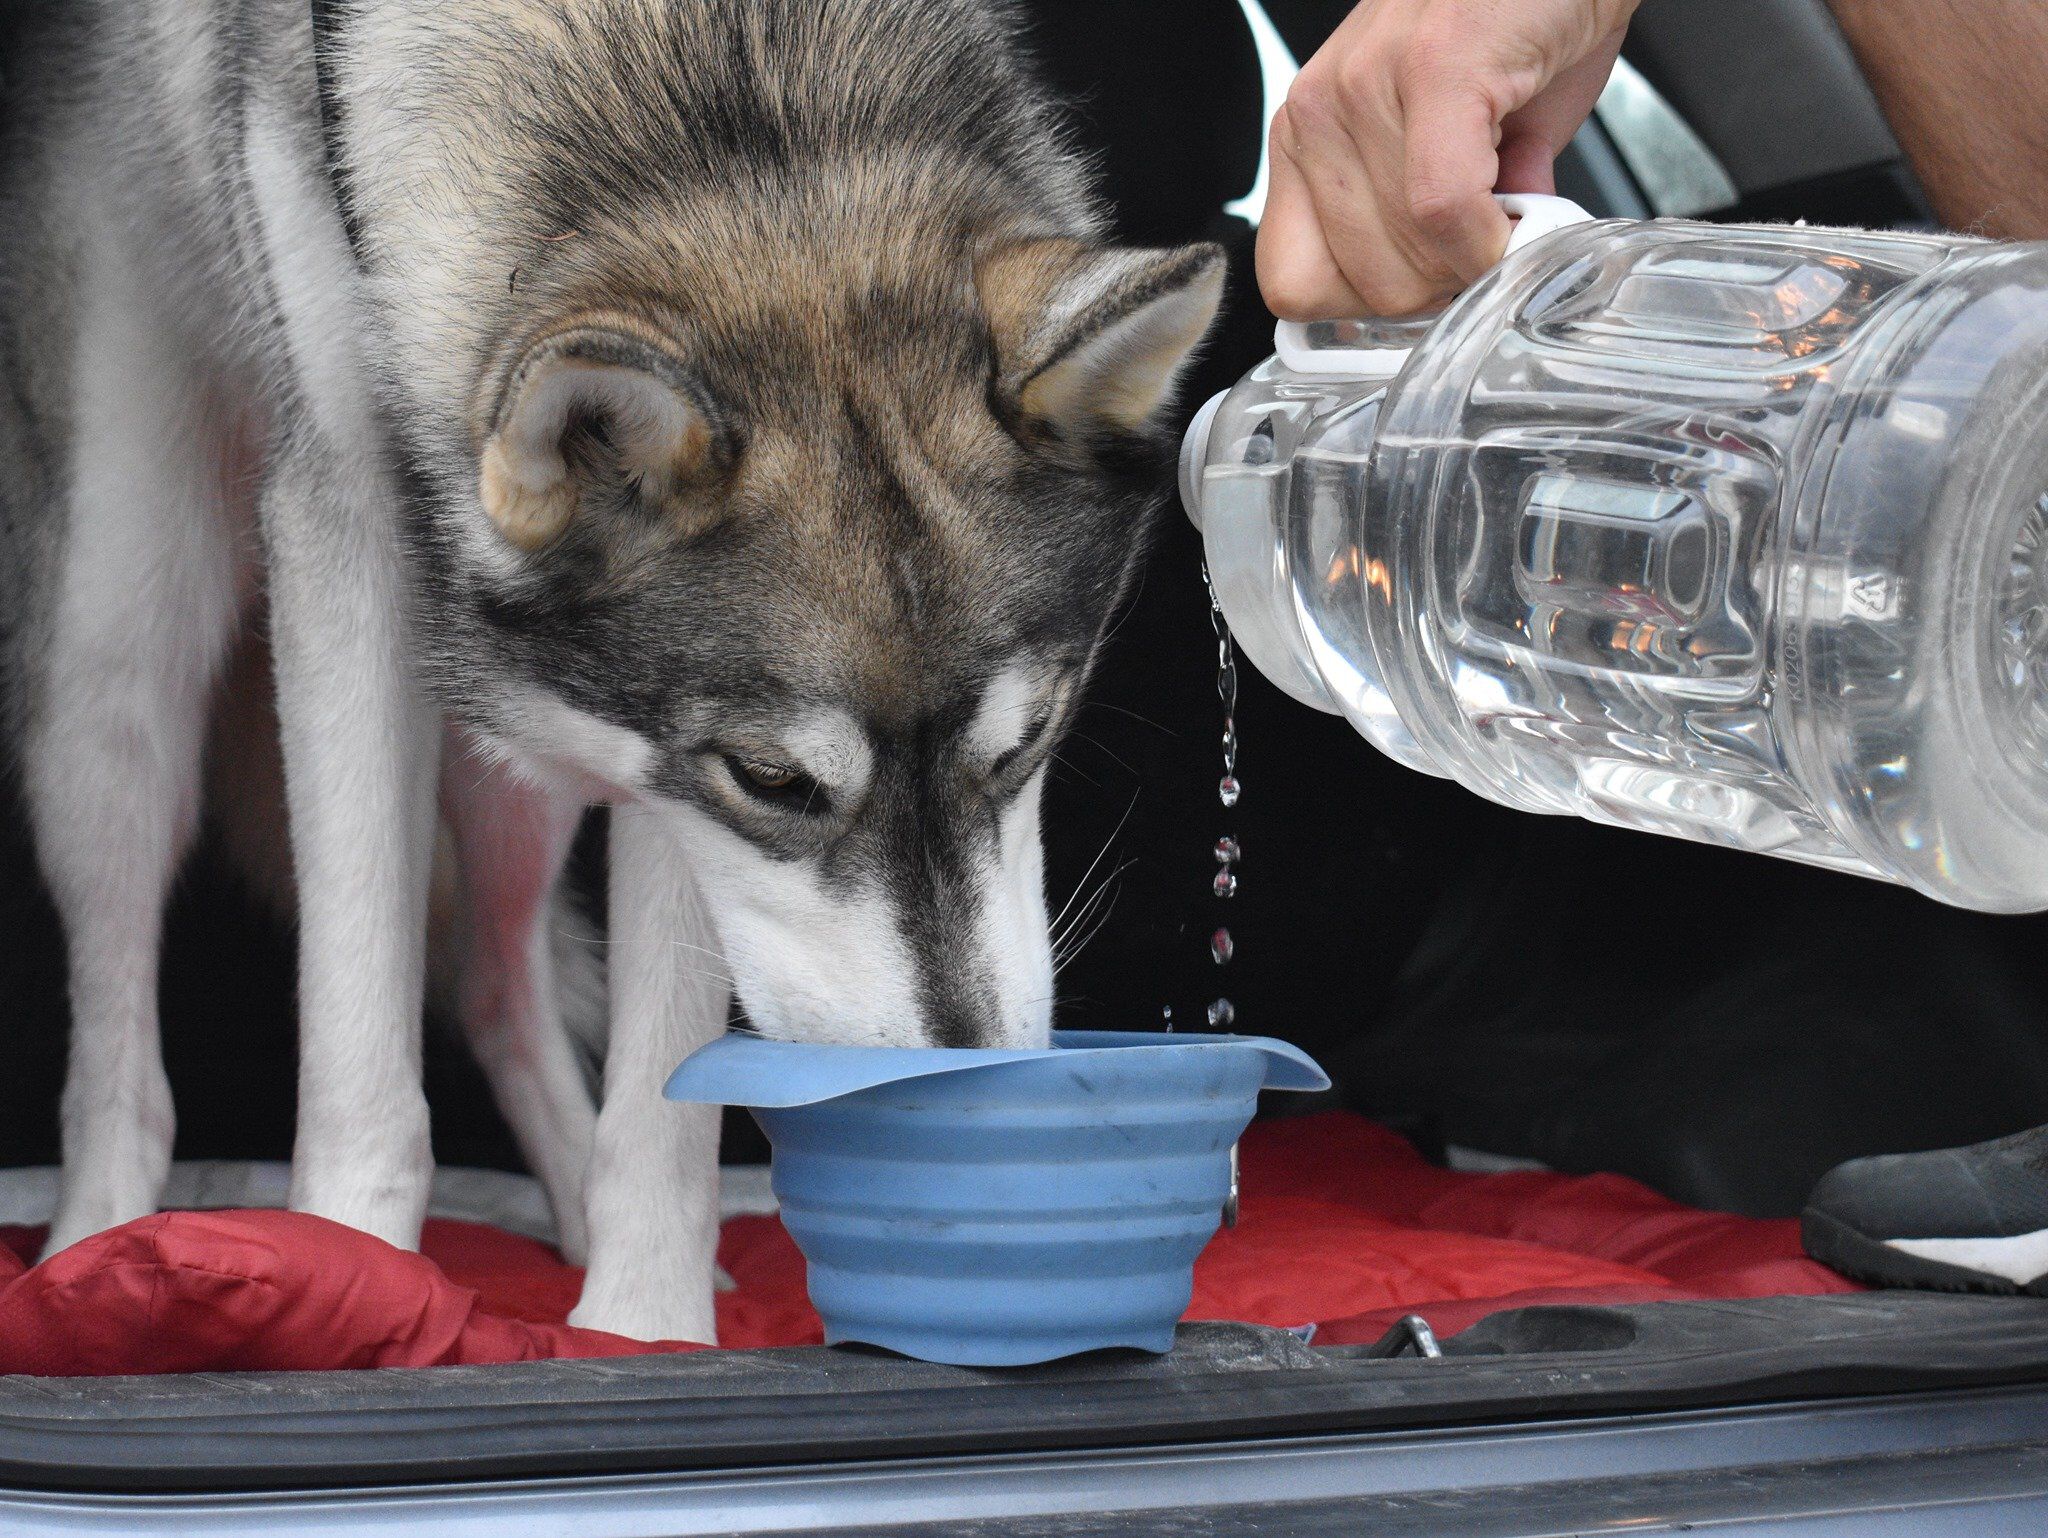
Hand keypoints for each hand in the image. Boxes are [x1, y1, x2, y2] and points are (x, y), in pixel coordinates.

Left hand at [1257, 0, 1638, 319]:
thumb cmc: (1518, 19)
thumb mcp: (1459, 134)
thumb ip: (1440, 217)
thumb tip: (1459, 283)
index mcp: (1310, 135)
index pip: (1293, 282)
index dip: (1371, 309)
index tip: (1433, 290)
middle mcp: (1318, 111)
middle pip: (1357, 285)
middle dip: (1440, 288)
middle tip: (1489, 245)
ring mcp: (1364, 87)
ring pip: (1405, 256)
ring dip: (1477, 257)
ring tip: (1514, 201)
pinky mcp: (1433, 69)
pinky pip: (1444, 209)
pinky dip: (1492, 235)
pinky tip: (1523, 209)